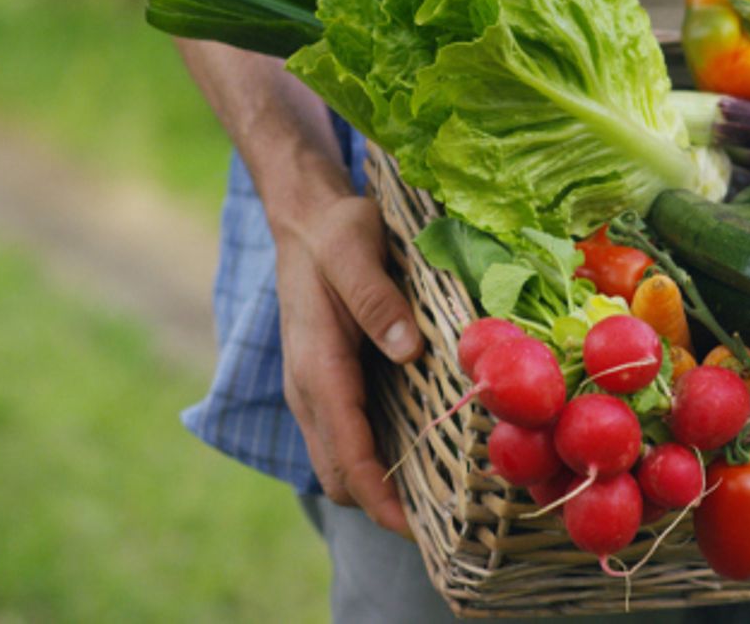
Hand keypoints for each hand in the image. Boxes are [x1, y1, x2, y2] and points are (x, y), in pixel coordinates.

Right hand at [274, 195, 423, 535]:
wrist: (304, 218)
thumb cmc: (335, 232)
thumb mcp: (355, 249)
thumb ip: (376, 298)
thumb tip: (407, 350)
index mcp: (316, 366)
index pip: (346, 454)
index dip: (380, 499)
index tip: (419, 530)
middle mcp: (307, 390)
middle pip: (339, 475)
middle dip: (382, 508)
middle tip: (445, 523)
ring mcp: (313, 391)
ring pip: (339, 463)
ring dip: (378, 489)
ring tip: (438, 502)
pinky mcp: (325, 385)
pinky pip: (345, 440)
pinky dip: (373, 462)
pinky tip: (418, 457)